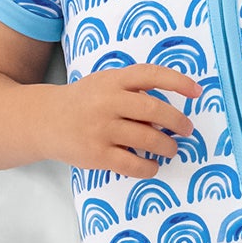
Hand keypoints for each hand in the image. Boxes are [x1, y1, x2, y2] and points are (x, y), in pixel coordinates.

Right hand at [44, 65, 201, 178]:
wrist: (43, 120)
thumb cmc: (83, 102)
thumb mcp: (104, 84)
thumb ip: (132, 91)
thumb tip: (166, 116)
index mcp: (112, 80)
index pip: (150, 74)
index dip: (178, 81)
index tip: (197, 91)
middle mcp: (107, 102)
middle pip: (154, 111)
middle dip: (178, 122)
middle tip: (187, 129)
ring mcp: (101, 129)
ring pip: (148, 140)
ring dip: (167, 147)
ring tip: (171, 149)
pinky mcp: (96, 154)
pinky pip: (132, 165)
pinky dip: (148, 168)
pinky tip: (151, 166)